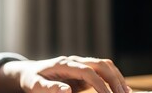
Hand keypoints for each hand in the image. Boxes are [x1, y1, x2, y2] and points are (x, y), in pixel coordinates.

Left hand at [0, 56, 131, 92]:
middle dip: (114, 79)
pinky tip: (121, 89)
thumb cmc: (32, 80)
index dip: (100, 84)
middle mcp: (74, 62)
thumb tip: (67, 90)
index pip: (87, 71)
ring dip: (117, 77)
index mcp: (63, 64)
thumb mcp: (35, 86)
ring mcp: (79, 65)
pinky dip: (113, 78)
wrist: (29, 72)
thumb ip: (49, 88)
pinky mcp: (83, 71)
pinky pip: (102, 72)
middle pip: (100, 64)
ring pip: (104, 65)